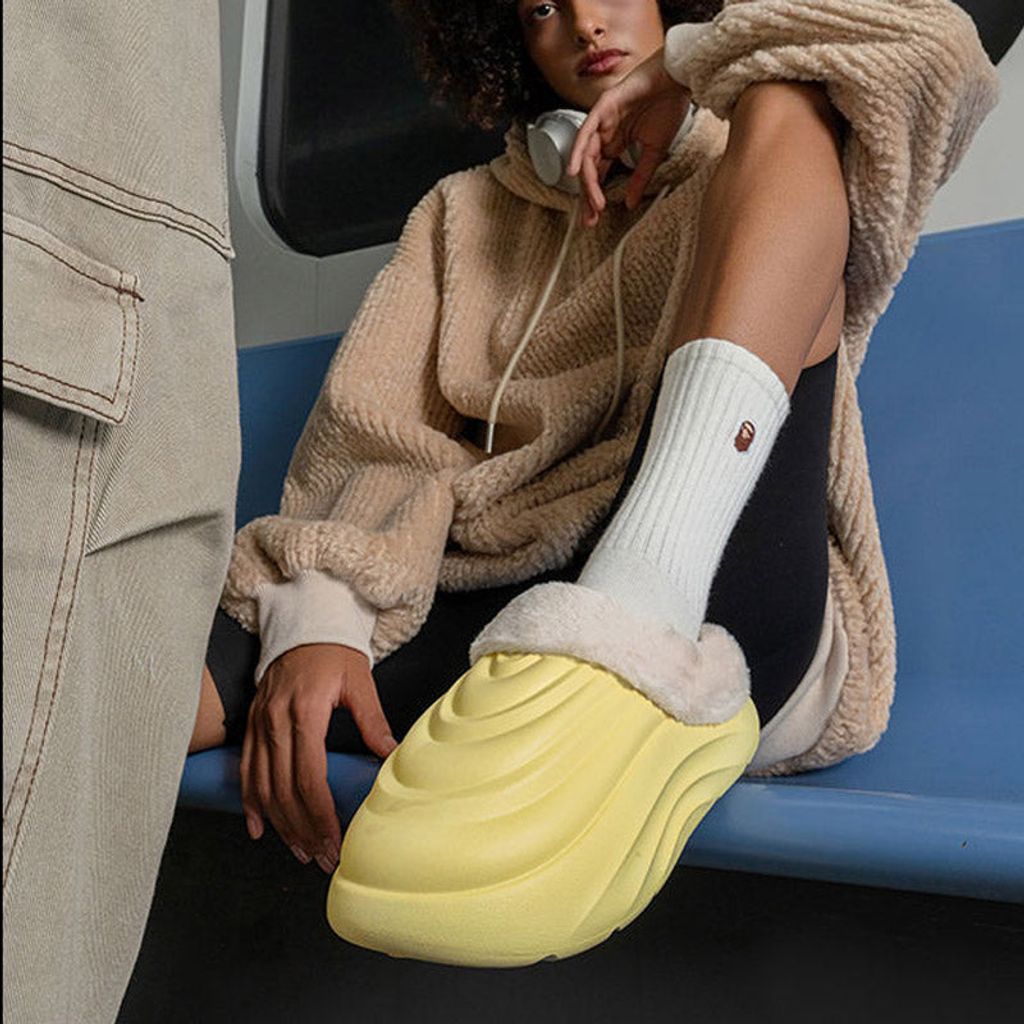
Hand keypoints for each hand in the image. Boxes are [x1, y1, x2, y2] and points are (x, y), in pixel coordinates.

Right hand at [240, 643, 396, 872]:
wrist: (303, 625)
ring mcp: (259, 725)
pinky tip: (259, 828)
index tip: (334, 840)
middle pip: (284, 790)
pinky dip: (250, 802)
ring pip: (263, 786)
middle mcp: (275, 722)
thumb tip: (391, 756)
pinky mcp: (251, 724)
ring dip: (279, 824)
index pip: (309, 777)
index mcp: (305, 713)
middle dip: (303, 829)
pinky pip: (246, 770)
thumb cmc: (335, 653)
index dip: (320, 814)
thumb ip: (372, 720)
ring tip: (299, 851)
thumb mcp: (360, 682)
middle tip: (322, 857)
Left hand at [568, 47, 691, 227]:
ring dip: (587, 181)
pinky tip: (575, 171)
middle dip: (588, 196)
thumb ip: (640, 177)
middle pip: (589, 169)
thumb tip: (629, 204)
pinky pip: (586, 131)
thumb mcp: (654, 151)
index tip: (595, 219)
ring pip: (586, 155)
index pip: (599, 174)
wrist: (678, 78)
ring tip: (591, 203)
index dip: (595, 196)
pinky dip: (579, 151)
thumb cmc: (669, 106)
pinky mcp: (603, 106)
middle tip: (590, 219)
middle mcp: (605, 134)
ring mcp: (602, 120)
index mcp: (615, 143)